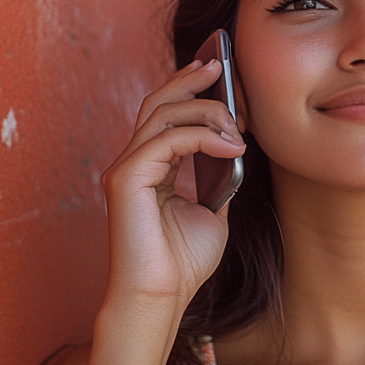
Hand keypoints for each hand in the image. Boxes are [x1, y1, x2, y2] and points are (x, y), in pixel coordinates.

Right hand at [100, 59, 245, 309]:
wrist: (163, 297)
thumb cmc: (184, 262)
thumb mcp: (214, 209)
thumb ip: (220, 175)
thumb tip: (238, 144)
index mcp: (151, 167)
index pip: (167, 114)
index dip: (191, 87)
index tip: (220, 69)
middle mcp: (134, 162)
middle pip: (159, 102)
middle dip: (192, 79)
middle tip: (224, 66)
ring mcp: (126, 168)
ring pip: (163, 113)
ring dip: (206, 109)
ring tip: (238, 121)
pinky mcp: (126, 178)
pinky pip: (168, 140)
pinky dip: (204, 136)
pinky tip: (232, 145)